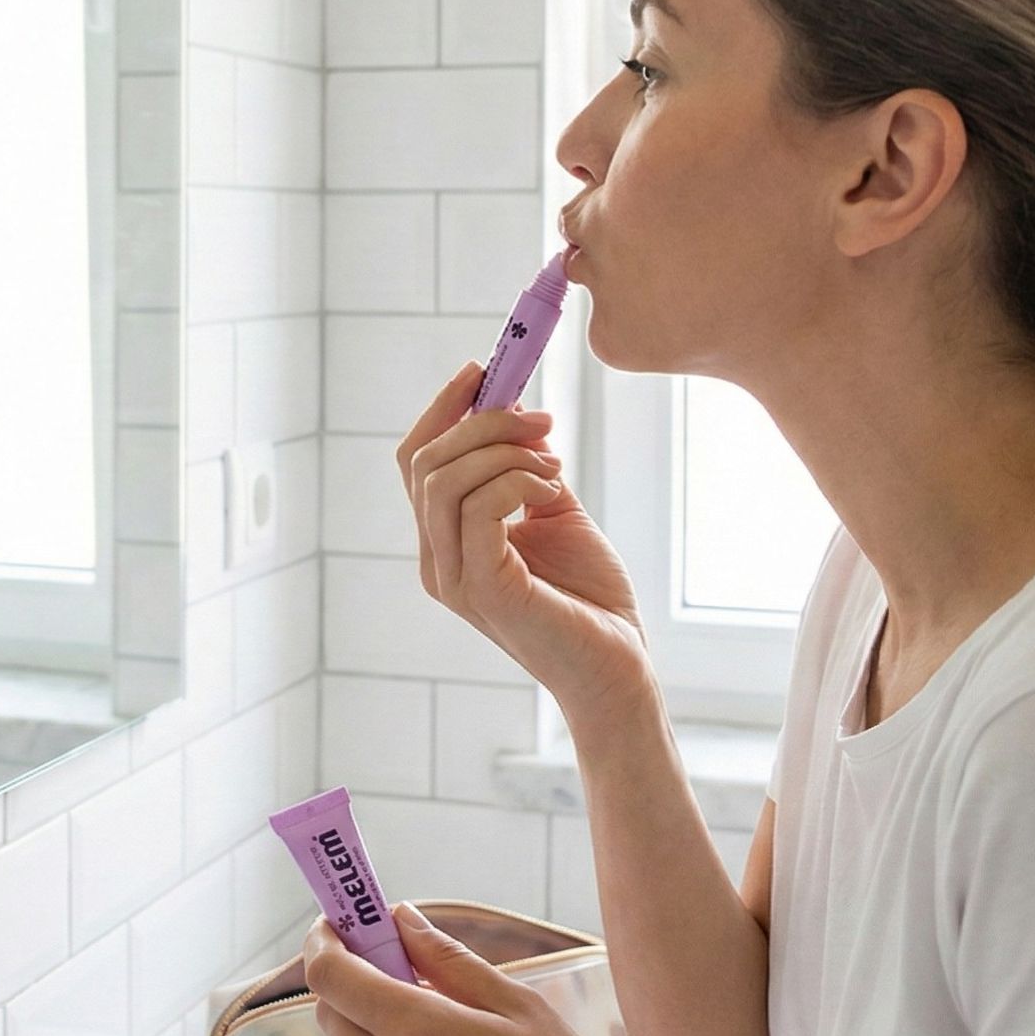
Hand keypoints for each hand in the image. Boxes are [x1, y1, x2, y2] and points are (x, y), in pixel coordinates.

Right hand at [398, 360, 650, 713]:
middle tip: (543, 420)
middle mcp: (436, 561)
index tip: (484, 370)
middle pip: (423, 462)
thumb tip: (516, 412)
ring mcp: (454, 578)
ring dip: (503, 451)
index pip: (416, 461)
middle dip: (483, 421)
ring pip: (443, 480)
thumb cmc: (589, 597)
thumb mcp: (553, 513)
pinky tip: (552, 492)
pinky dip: (517, 480)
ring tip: (554, 465)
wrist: (619, 666)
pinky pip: (478, 508)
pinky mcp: (484, 590)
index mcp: (445, 541)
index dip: (443, 409)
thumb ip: (526, 469)